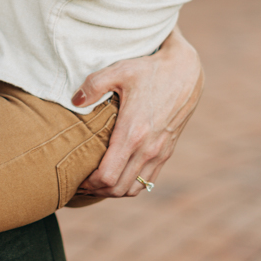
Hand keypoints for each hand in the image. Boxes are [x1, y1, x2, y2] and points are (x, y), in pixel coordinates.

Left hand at [73, 26, 202, 197]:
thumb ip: (93, 85)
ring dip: (113, 191)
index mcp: (133, 133)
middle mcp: (148, 148)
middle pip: (118, 189)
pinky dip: (130, 184)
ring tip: (96, 181)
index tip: (76, 177)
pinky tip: (117, 174)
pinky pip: (147, 181)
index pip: (108, 176)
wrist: (185, 72)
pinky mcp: (167, 152)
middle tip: (80, 181)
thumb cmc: (149, 70)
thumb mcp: (119, 70)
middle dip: (96, 190)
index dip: (89, 183)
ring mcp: (159, 153)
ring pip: (133, 189)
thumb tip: (74, 101)